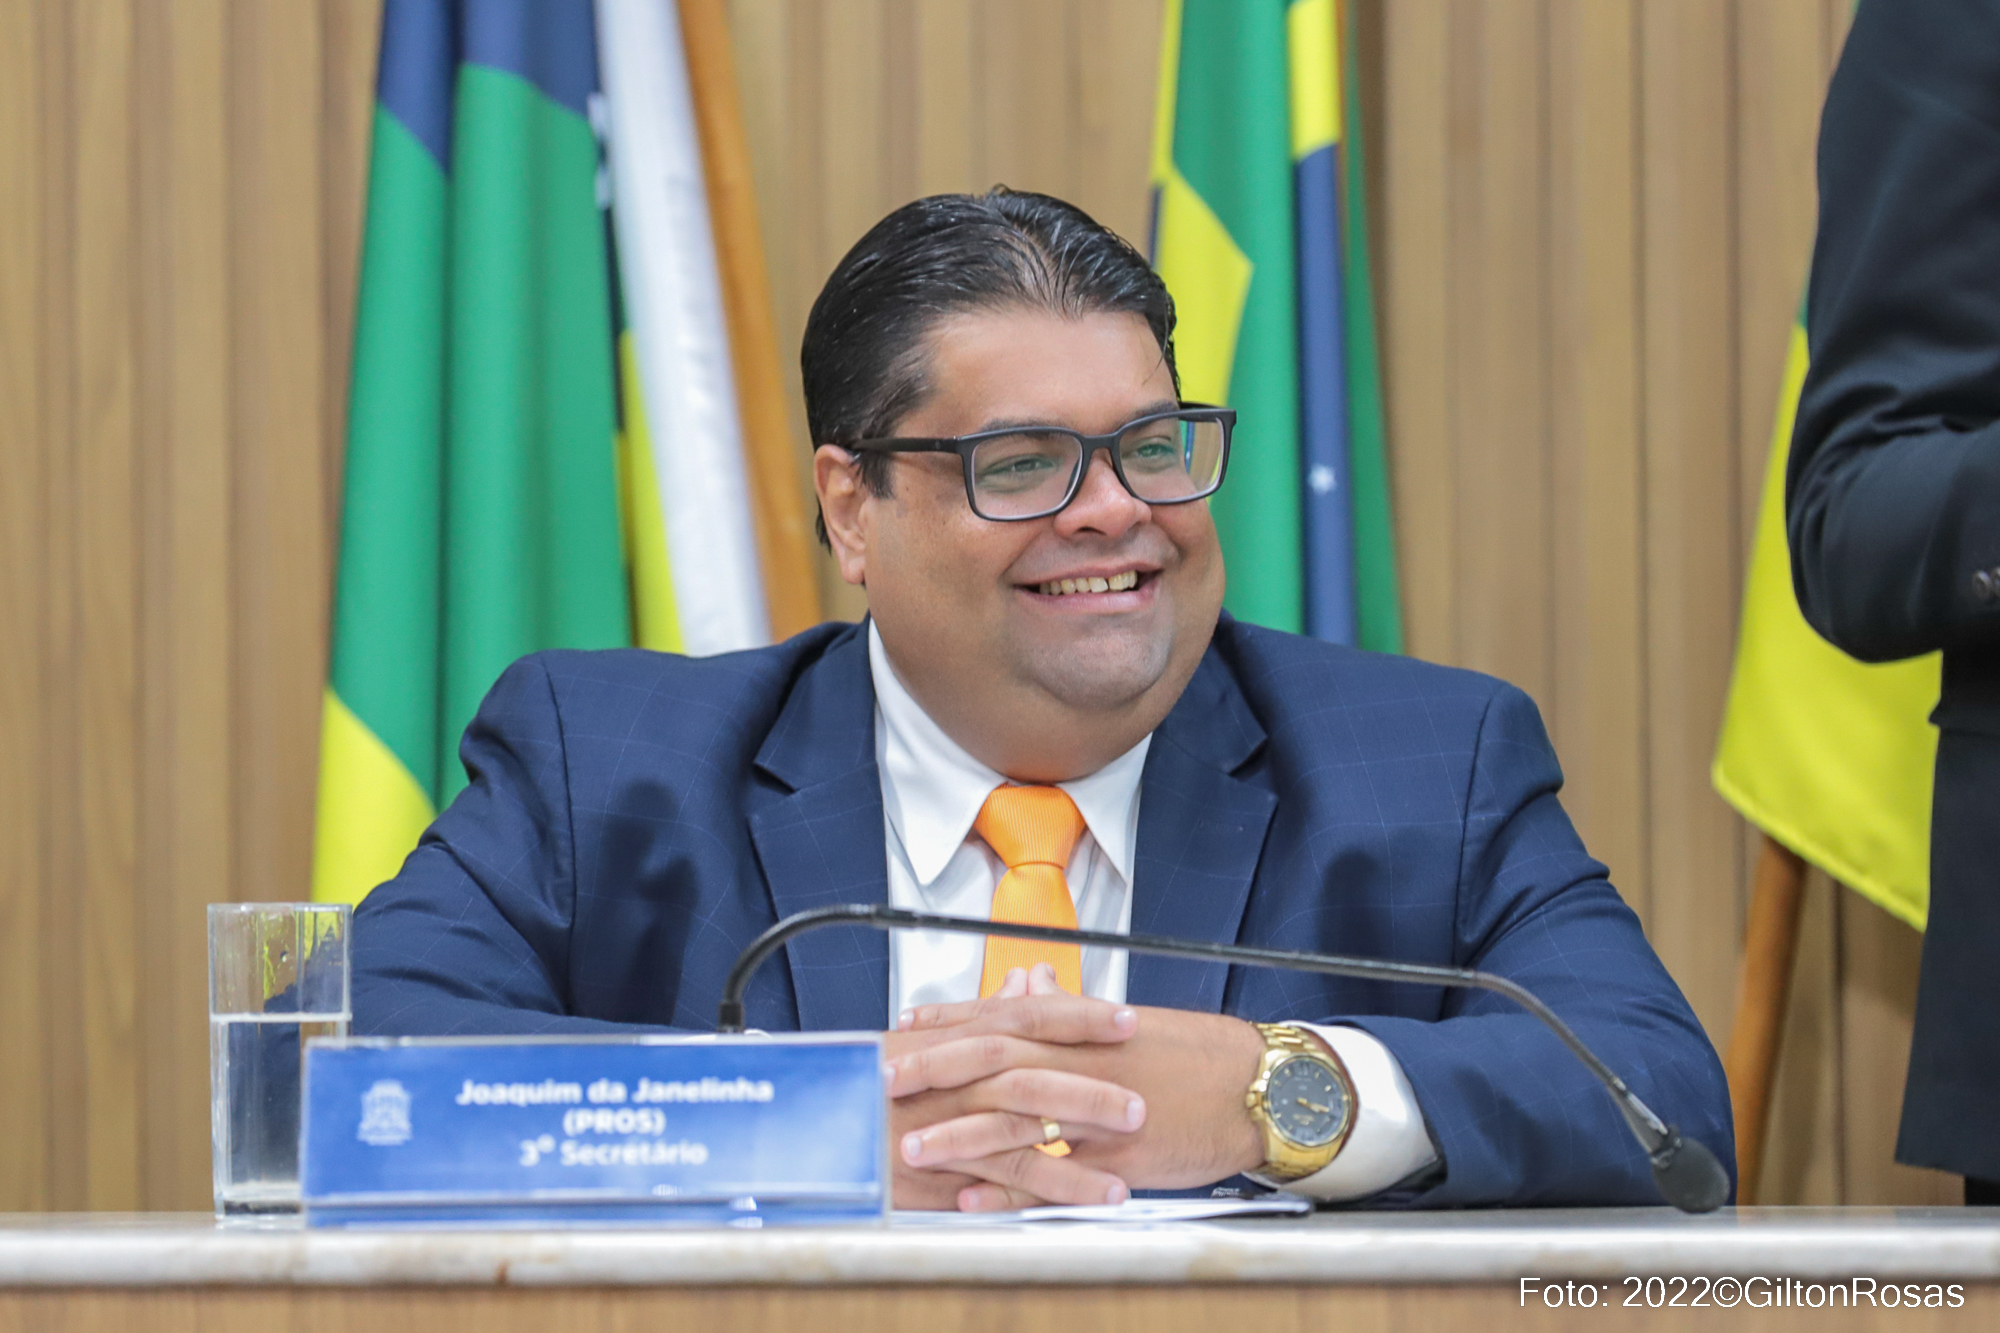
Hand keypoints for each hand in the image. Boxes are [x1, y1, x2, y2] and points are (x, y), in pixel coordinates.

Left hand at [895, 966, 1267, 1196]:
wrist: (1260, 1086)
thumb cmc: (1197, 1056)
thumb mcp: (1129, 1026)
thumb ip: (1070, 1010)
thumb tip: (1032, 981)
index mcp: (1082, 1028)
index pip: (999, 1015)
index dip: (946, 1022)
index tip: (903, 1028)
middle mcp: (1082, 1060)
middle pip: (992, 1057)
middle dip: (932, 1069)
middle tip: (882, 1079)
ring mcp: (1098, 1109)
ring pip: (1015, 1118)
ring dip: (957, 1133)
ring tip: (910, 1146)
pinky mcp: (1119, 1156)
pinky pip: (1054, 1176)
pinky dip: (1009, 1189)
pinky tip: (971, 1198)